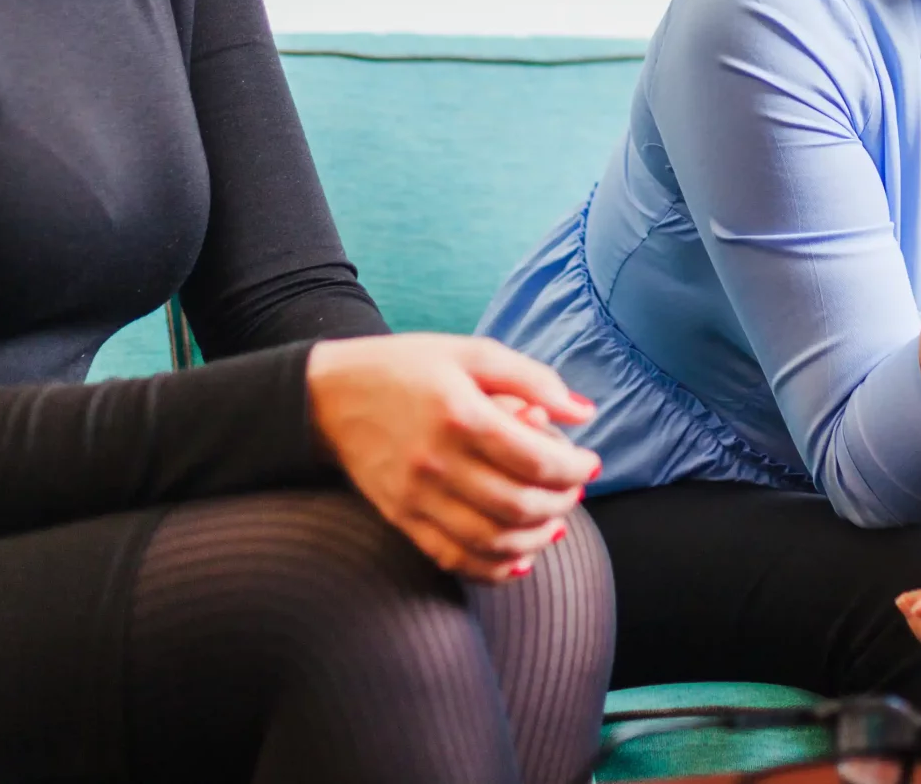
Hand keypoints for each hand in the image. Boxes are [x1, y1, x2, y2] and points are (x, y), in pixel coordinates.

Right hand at [308, 333, 601, 583]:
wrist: (329, 396)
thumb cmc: (409, 367)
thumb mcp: (472, 353)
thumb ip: (534, 379)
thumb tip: (585, 413)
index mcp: (460, 414)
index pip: (536, 459)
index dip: (575, 468)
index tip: (591, 463)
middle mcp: (437, 462)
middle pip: (519, 504)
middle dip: (562, 503)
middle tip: (576, 490)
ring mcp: (416, 496)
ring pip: (491, 540)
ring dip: (537, 538)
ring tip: (555, 521)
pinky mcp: (401, 519)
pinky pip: (454, 558)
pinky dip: (494, 568)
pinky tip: (520, 557)